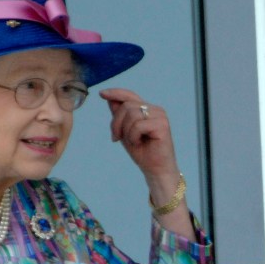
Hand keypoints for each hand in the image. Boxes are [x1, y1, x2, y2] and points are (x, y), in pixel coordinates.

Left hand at [100, 88, 193, 234]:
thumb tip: (109, 99)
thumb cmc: (142, 152)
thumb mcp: (125, 132)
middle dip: (116, 123)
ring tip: (132, 142)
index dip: (116, 93)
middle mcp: (155, 110)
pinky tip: (139, 143)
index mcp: (147, 109)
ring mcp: (160, 116)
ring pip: (131, 114)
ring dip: (125, 131)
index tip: (102, 94)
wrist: (155, 170)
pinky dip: (133, 136)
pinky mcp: (162, 125)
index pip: (130, 96)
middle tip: (116, 138)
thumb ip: (119, 116)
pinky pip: (138, 125)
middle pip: (126, 106)